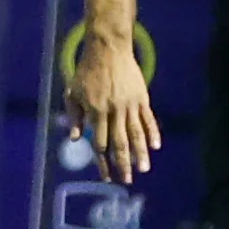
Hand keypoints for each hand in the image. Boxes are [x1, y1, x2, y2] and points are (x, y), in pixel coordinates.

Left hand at [66, 32, 159, 184]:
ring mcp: (129, 104)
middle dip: (123, 164)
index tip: (107, 177)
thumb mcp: (73, 92)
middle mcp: (114, 111)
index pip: (99, 144)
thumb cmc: (87, 71)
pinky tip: (155, 147)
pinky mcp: (141, 97)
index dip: (103, 163)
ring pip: (136, 134)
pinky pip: (148, 119)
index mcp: (96, 111)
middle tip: (127, 180)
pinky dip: (152, 133)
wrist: (108, 48)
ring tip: (144, 169)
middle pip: (119, 143)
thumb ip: (73, 116)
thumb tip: (73, 139)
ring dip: (140, 153)